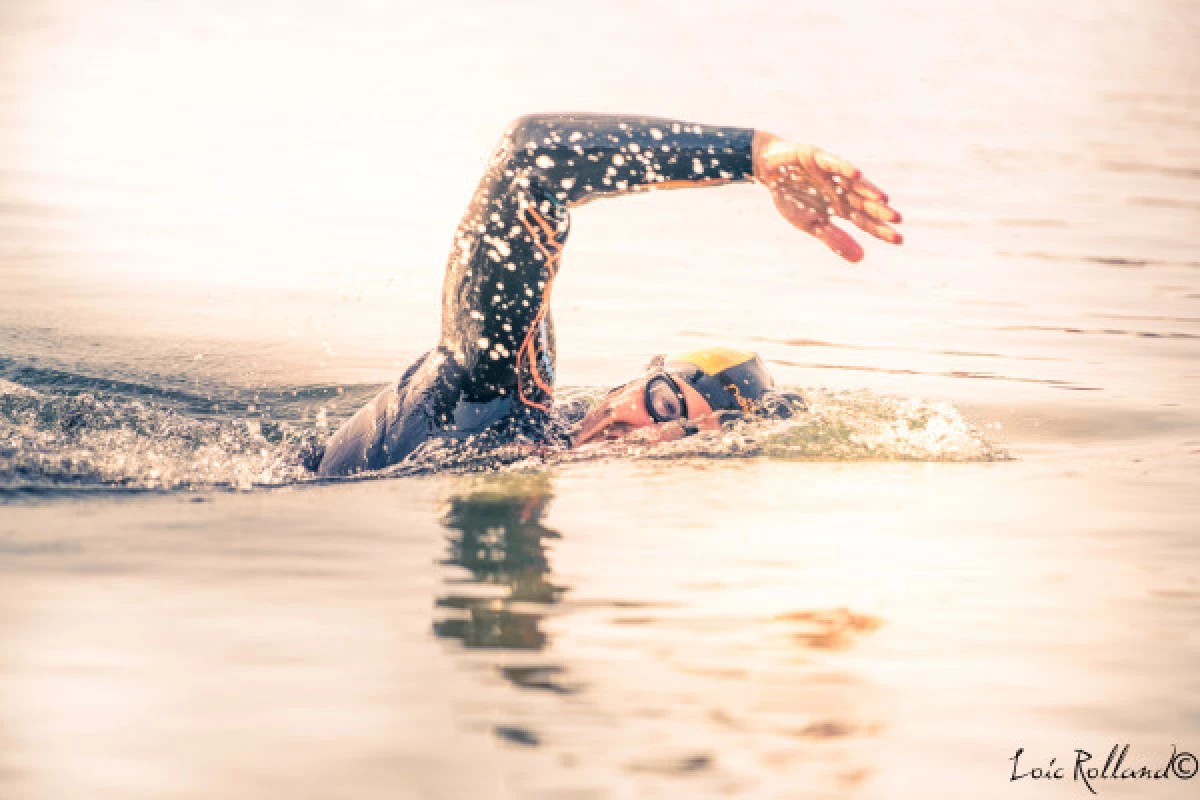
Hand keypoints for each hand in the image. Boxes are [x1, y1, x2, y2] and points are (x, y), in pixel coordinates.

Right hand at [752, 132, 902, 261]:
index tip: (899, 240)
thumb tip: (861, 259)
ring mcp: (832, 174)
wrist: (768, 170)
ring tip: (883, 200)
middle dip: (880, 211)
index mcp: (840, 207)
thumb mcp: (810, 224)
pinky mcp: (818, 157)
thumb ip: (834, 239)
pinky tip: (857, 175)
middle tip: (898, 220)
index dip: (881, 230)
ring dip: (868, 190)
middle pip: (864, 202)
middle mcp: (841, 190)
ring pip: (854, 183)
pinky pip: (834, 163)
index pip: (864, 221)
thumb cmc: (790, 196)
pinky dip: (845, 168)